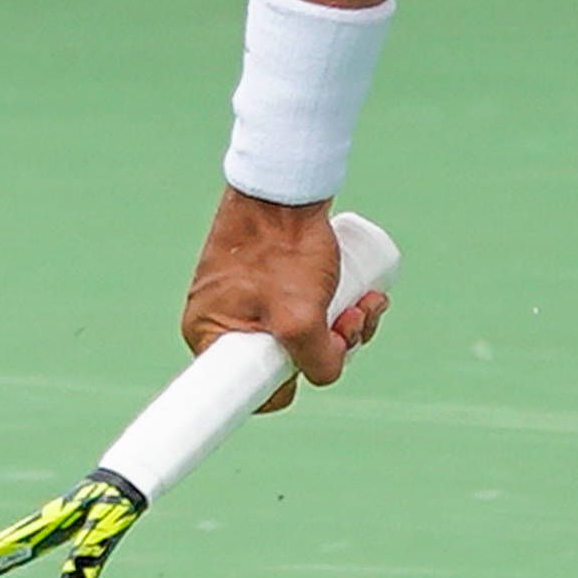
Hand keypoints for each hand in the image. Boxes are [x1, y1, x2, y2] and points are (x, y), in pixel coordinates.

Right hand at [181, 186, 389, 412]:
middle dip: (333, 347)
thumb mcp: (301, 317)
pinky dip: (334, 308)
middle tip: (355, 320)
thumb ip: (316, 361)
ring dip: (344, 327)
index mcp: (210, 336)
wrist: (286, 187)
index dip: (295, 385)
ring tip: (367, 301)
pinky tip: (364, 296)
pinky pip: (302, 309)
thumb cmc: (283, 248)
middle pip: (286, 361)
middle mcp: (222, 322)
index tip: (324, 361)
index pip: (253, 389)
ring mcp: (245, 299)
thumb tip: (327, 372)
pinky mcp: (267, 279)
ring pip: (302, 334)